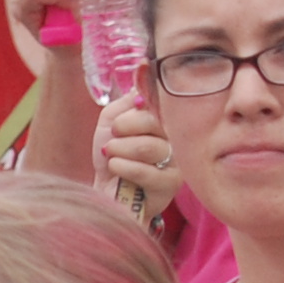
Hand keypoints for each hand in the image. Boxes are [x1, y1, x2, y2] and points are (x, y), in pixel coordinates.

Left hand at [94, 95, 182, 220]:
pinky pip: (146, 171)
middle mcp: (175, 138)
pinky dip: (122, 167)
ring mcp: (176, 161)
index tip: (117, 124)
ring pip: (148, 146)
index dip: (134, 110)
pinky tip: (114, 169)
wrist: (107, 194)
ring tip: (111, 156)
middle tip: (112, 140)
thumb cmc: (111, 159)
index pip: (158, 102)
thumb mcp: (110, 124)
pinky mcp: (171, 184)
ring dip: (119, 150)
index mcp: (162, 122)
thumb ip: (124, 104)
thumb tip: (140, 88)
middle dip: (123, 128)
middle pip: (153, 121)